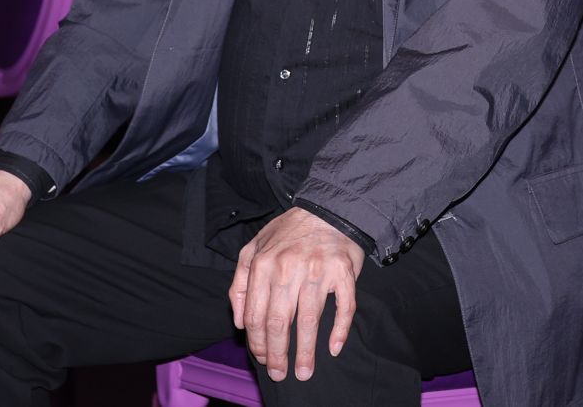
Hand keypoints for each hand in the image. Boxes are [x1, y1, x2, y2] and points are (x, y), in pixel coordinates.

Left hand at [230, 207, 363, 382]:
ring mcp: (317, 270)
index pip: (255, 315)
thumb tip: (239, 322)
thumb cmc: (288, 232)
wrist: (327, 209)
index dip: (257, 342)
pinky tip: (333, 348)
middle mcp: (288, 268)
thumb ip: (239, 284)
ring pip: (309, 320)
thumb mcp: (253, 249)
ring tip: (304, 372)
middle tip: (280, 374)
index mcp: (263, 264)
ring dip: (306, 352)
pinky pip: (343, 307)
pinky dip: (340, 330)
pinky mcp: (343, 272)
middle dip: (277, 355)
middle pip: (278, 323)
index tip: (262, 359)